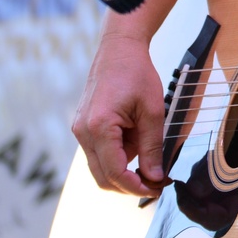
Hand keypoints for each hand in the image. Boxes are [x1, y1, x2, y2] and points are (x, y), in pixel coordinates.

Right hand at [72, 34, 166, 195]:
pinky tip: (137, 140)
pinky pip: (99, 152)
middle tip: (157, 183)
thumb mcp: (153, 110)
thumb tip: (156, 177)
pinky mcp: (83, 127)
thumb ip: (152, 146)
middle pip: (103, 177)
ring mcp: (80, 130)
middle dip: (130, 185)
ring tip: (150, 152)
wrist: (119, 49)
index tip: (157, 188)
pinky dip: (118, 154)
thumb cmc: (136, 73)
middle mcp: (83, 132)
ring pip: (100, 166)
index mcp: (99, 127)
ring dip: (125, 168)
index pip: (115, 172)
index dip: (136, 186)